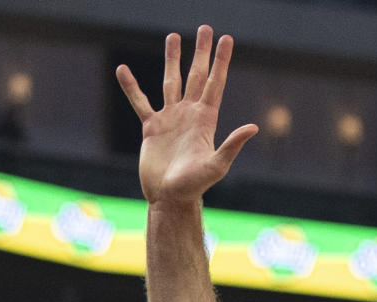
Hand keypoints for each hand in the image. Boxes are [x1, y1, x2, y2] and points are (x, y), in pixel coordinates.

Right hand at [116, 25, 257, 204]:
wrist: (169, 198)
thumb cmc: (194, 186)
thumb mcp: (216, 165)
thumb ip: (232, 145)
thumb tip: (254, 127)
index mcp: (205, 120)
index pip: (215, 83)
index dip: (221, 61)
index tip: (226, 39)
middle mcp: (189, 114)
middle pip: (196, 75)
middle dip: (201, 52)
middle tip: (205, 28)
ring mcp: (170, 118)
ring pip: (171, 81)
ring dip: (172, 59)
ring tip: (173, 37)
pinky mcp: (151, 127)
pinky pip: (140, 102)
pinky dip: (131, 87)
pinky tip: (123, 70)